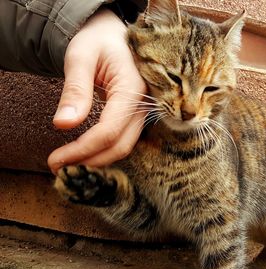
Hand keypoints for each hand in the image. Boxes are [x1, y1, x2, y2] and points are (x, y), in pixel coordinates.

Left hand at [48, 9, 146, 172]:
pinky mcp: (136, 116)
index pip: (109, 131)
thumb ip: (75, 91)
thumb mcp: (80, 58)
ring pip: (123, 147)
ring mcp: (143, 112)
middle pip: (120, 145)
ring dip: (97, 159)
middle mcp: (144, 105)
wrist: (114, 38)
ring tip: (69, 163)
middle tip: (58, 167)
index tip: (56, 160)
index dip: (82, 150)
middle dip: (89, 160)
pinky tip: (85, 153)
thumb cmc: (97, 42)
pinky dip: (104, 151)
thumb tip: (63, 125)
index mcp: (132, 88)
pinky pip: (123, 140)